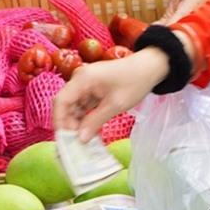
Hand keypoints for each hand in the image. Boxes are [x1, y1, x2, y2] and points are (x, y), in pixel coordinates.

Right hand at [54, 48, 170, 140]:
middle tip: (75, 143)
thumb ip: (95, 121)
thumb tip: (80, 139)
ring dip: (77, 123)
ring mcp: (86, 84)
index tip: (64, 139)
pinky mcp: (93, 88)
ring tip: (83, 140)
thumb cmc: (135, 81)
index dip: (59, 121)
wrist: (150, 66)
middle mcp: (80, 79)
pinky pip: (84, 105)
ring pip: (74, 107)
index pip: (61, 101)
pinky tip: (90, 131)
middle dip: (68, 124)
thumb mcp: (115, 105)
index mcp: (82, 79)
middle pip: (66, 105)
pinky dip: (85, 117)